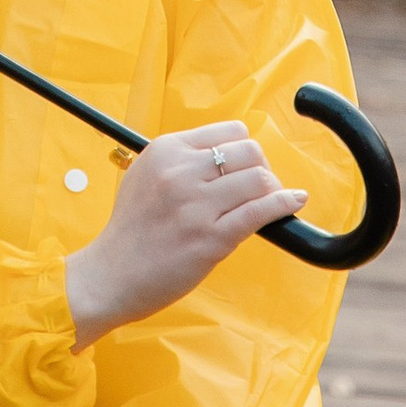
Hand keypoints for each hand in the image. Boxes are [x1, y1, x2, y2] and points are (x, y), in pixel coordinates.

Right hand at [63, 121, 305, 347]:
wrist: (111, 274)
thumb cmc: (131, 229)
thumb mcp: (144, 175)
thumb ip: (181, 160)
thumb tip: (227, 155)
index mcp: (167, 150)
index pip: (228, 131)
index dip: (243, 149)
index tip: (244, 166)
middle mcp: (182, 171)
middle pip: (249, 151)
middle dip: (261, 167)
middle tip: (257, 187)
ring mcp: (197, 205)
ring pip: (259, 179)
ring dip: (271, 189)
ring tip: (269, 200)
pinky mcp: (212, 238)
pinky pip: (261, 211)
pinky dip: (285, 203)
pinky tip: (295, 201)